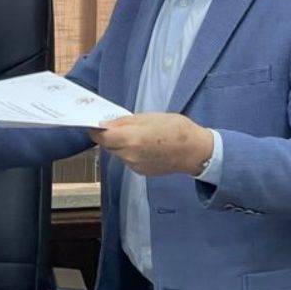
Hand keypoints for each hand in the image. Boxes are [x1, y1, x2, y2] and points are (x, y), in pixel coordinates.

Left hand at [88, 112, 212, 176]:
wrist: (195, 151)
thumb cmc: (174, 128)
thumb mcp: (147, 117)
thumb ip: (124, 122)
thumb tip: (105, 124)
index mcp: (130, 139)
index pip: (100, 137)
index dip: (95, 130)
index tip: (95, 123)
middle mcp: (129, 156)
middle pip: (108, 146)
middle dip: (109, 136)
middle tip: (117, 126)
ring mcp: (135, 166)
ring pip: (118, 153)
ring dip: (120, 145)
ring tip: (136, 135)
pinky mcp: (141, 172)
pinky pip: (128, 160)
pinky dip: (130, 153)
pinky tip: (144, 146)